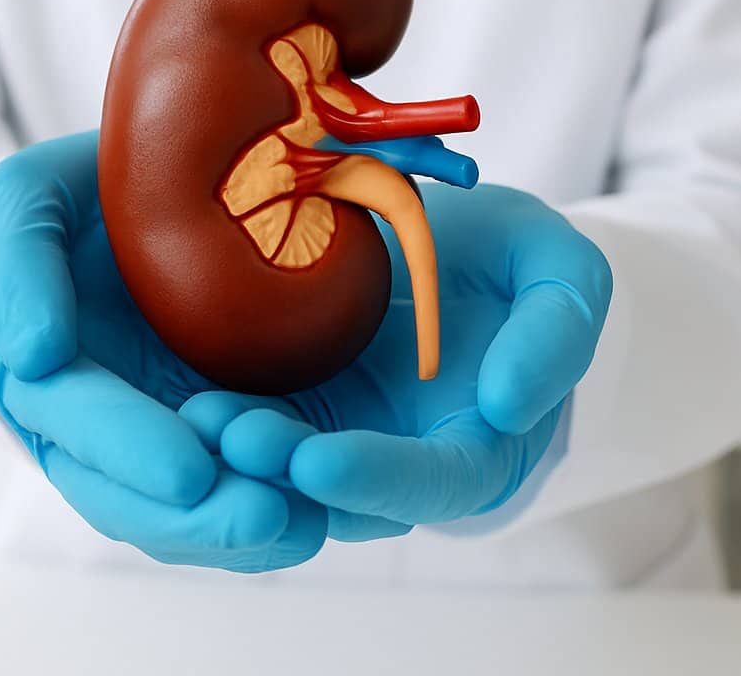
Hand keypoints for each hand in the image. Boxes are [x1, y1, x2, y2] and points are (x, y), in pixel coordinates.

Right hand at [0, 131, 325, 571]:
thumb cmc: (80, 199)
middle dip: (195, 518)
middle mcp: (87, 431)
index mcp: (36, 376)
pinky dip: (269, 512)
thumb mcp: (25, 198)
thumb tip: (38, 355)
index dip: (127, 449)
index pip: (75, 424)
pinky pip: (230, 494)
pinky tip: (317, 516)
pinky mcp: (210, 441)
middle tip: (265, 517)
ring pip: (180, 516)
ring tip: (303, 525)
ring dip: (236, 531)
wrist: (155, 198)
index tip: (188, 471)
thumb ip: (15, 264)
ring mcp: (150, 441)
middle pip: (128, 499)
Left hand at [179, 184, 611, 539]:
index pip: (430, 485)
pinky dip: (216, 420)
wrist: (457, 247)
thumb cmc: (516, 266)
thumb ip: (555, 334)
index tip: (319, 460)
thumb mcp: (561, 274)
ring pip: (282, 472)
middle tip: (230, 436)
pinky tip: (178, 393)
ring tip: (193, 416)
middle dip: (281, 471)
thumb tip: (507, 406)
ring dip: (236, 455)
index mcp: (475, 447)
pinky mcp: (289, 403)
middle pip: (338, 494)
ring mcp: (338, 435)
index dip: (377, 479)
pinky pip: (249, 424)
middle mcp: (398, 460)